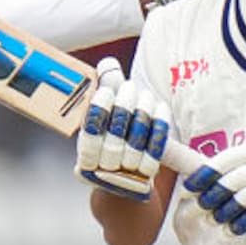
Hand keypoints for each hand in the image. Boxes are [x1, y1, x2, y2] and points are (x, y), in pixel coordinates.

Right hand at [74, 58, 172, 200]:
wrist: (122, 180)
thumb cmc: (109, 138)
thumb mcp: (100, 116)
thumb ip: (103, 91)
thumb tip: (107, 64)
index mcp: (85, 154)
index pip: (91, 130)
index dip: (99, 110)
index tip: (107, 92)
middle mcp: (102, 167)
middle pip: (115, 133)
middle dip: (124, 106)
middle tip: (130, 88)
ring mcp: (124, 173)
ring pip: (137, 138)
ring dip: (144, 112)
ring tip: (146, 96)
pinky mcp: (145, 174)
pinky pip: (155, 148)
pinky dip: (159, 125)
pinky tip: (160, 108)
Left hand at [182, 131, 245, 234]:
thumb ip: (237, 160)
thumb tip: (199, 174)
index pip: (224, 160)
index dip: (203, 175)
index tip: (187, 188)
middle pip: (231, 182)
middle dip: (211, 198)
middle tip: (198, 208)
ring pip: (243, 199)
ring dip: (224, 213)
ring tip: (211, 220)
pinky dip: (243, 223)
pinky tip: (230, 231)